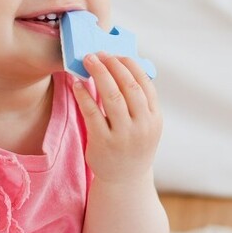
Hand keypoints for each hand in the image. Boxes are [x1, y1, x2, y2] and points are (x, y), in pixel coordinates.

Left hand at [71, 52, 161, 183]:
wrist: (125, 179)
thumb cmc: (133, 144)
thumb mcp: (145, 125)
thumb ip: (139, 101)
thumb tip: (122, 67)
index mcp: (154, 118)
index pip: (144, 84)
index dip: (130, 66)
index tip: (117, 54)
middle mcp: (142, 126)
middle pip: (128, 87)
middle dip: (113, 66)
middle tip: (99, 53)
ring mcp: (123, 135)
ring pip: (112, 97)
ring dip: (99, 74)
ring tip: (88, 61)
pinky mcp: (103, 142)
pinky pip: (92, 112)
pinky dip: (84, 95)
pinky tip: (77, 84)